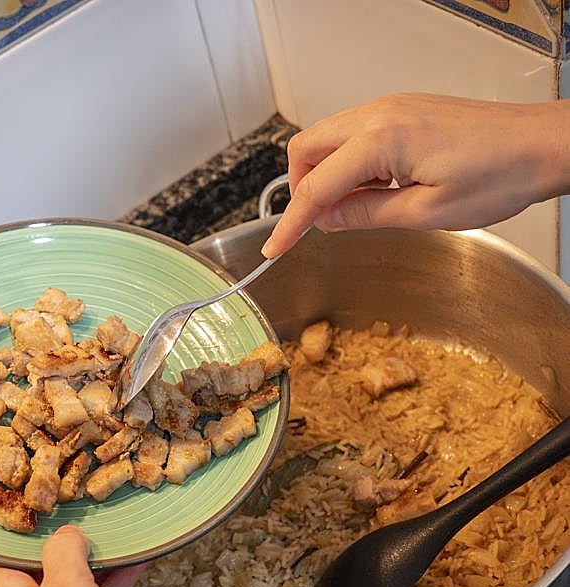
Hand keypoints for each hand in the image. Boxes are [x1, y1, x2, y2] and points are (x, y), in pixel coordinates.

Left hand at [0, 524, 155, 586]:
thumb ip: (63, 549)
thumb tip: (65, 535)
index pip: (1, 551)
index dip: (26, 527)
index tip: (51, 504)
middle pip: (35, 570)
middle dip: (66, 546)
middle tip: (91, 520)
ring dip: (90, 568)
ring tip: (118, 541)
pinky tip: (132, 571)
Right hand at [262, 93, 569, 256]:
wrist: (542, 145)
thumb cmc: (499, 176)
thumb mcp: (426, 213)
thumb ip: (367, 215)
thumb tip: (329, 219)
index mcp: (381, 140)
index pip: (316, 187)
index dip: (291, 223)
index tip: (275, 248)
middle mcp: (379, 113)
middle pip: (307, 148)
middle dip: (300, 189)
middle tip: (317, 225)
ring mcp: (391, 107)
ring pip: (327, 138)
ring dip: (325, 176)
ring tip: (352, 210)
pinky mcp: (403, 109)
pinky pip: (354, 134)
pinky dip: (348, 163)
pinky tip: (373, 188)